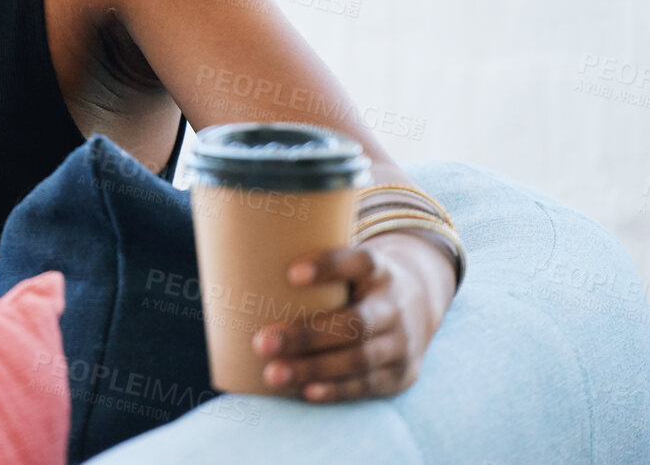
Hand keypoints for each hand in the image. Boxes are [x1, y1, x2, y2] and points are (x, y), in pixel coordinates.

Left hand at [251, 232, 456, 402]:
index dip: (328, 267)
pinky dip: (337, 390)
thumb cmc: (354, 282)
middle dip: (307, 335)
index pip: (360, 262)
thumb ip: (306, 260)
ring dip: (314, 368)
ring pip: (360, 358)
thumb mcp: (345, 263)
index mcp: (379, 270)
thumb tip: (232, 257)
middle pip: (355, 322)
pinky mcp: (400, 374)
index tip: (290, 273)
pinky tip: (306, 392)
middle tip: (261, 341)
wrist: (417, 304)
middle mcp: (394, 305)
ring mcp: (401, 343)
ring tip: (272, 373)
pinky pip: (367, 385)